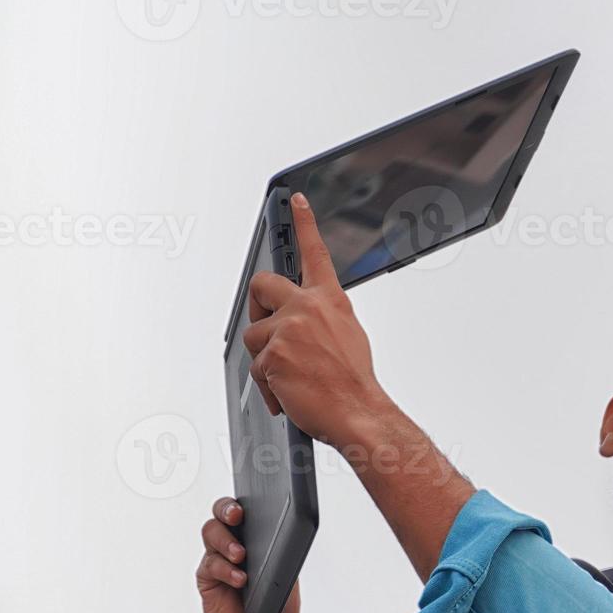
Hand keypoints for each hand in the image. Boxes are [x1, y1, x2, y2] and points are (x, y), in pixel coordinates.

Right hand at [196, 496, 299, 612]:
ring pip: (211, 534)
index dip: (243, 500)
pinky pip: (210, 565)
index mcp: (255, 535)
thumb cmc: (279, 605)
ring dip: (226, 542)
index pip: (245, 507)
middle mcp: (233, 542)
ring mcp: (218, 560)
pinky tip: (240, 580)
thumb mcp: (287, 573)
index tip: (249, 502)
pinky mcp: (207, 580)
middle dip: (227, 510)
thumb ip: (281, 549)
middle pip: (220, 514)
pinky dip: (226, 571)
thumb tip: (282, 526)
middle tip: (238, 516)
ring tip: (242, 556)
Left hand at [244, 192, 386, 448]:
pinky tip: (288, 393)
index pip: (315, 252)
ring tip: (290, 376)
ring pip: (254, 335)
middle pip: (262, 285)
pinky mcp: (272, 353)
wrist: (358, 411)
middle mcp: (308, 307)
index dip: (304, 223)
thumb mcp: (349, 336)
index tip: (296, 201)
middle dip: (258, 305)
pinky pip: (255, 367)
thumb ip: (323, 318)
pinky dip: (268, 385)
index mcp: (330, 300)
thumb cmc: (354, 382)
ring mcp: (288, 329)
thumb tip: (300, 322)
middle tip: (267, 326)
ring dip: (265, 359)